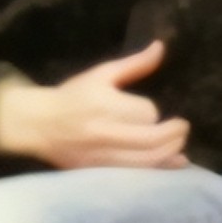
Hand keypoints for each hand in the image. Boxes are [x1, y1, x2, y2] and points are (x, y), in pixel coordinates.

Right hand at [0, 40, 189, 169]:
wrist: (39, 125)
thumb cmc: (72, 96)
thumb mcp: (101, 74)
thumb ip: (134, 64)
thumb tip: (161, 47)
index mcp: (105, 104)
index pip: (145, 112)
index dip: (150, 111)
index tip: (148, 109)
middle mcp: (105, 132)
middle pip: (152, 139)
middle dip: (174, 134)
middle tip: (183, 128)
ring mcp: (102, 156)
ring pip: (148, 160)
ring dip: (170, 152)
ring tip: (179, 144)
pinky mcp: (99, 173)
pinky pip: (136, 175)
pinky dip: (159, 169)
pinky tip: (175, 164)